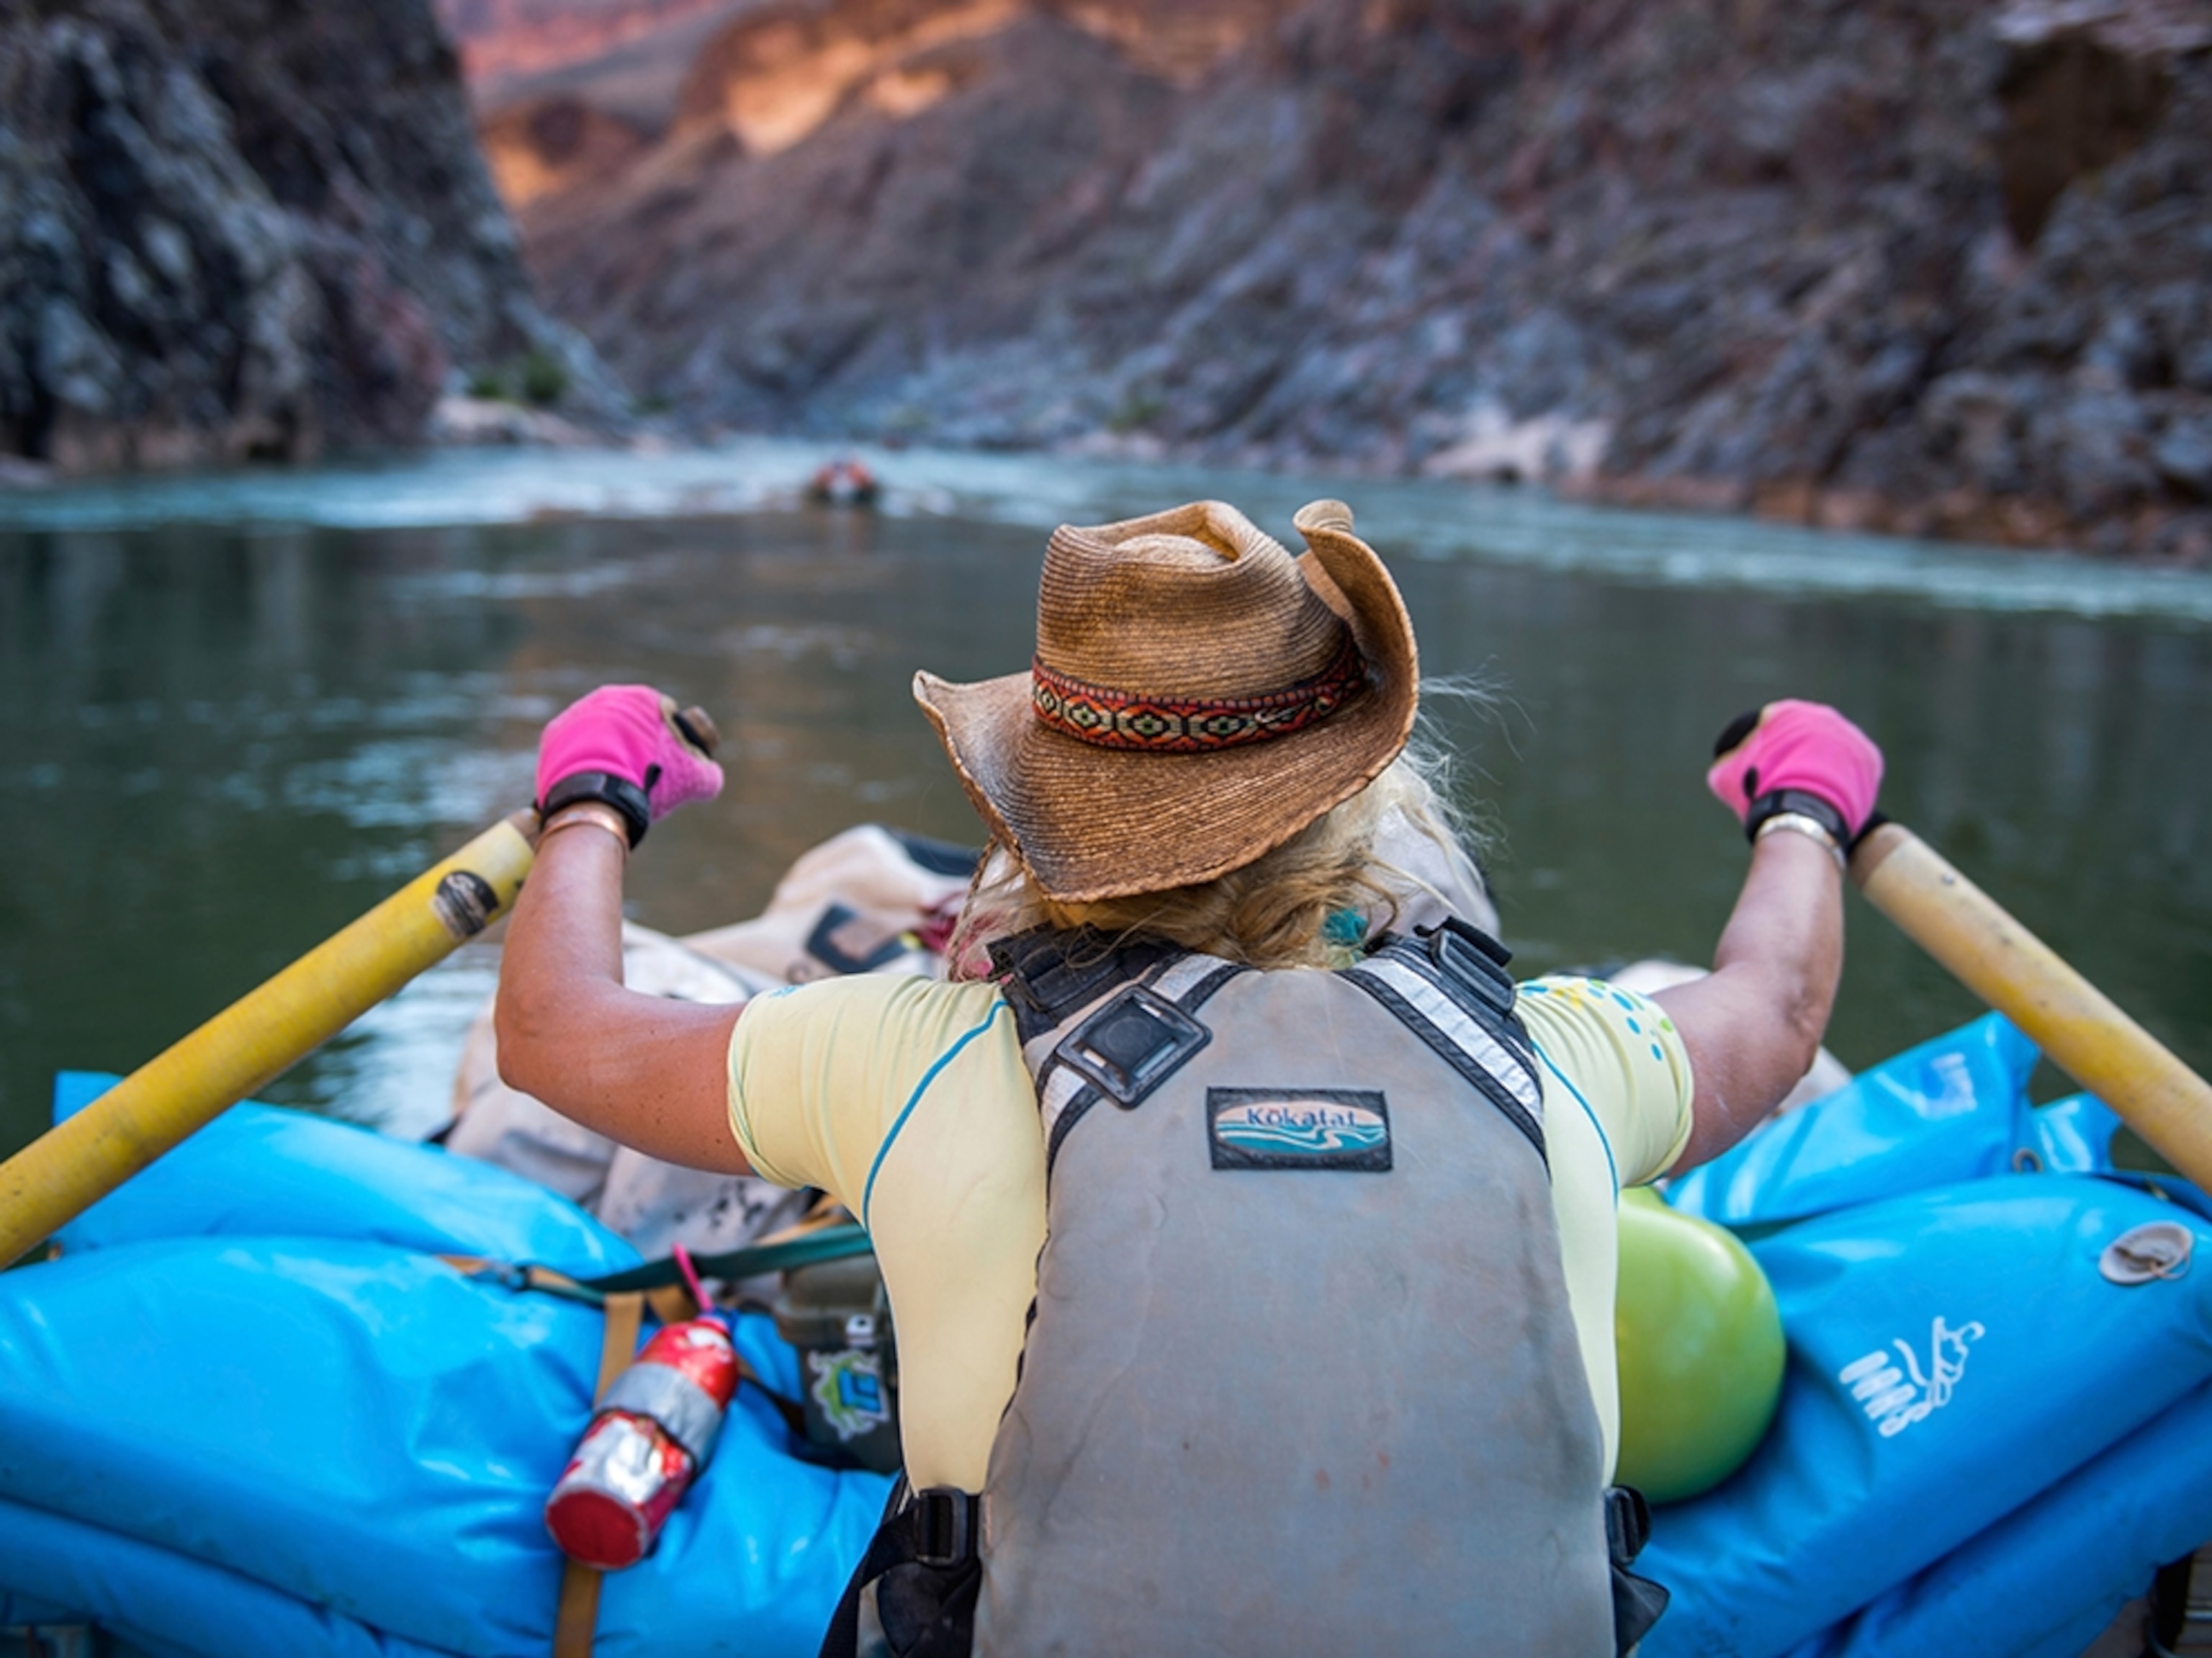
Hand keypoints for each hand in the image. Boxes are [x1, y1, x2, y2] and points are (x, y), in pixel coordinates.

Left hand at [535, 685, 723, 845]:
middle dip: (641, 747)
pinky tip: (593, 780)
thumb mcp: (694, 779)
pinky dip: (584, 760)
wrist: (596, 792)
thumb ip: (709, 772)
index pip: (670, 717)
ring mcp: (579, 712)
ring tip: (617, 782)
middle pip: (633, 725)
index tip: (673, 767)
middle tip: (645, 778)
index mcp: (646, 698)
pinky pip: (574, 745)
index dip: (677, 744)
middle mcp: (610, 696)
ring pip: (603, 733)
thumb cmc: (649, 780)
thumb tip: (709, 774)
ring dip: (612, 752)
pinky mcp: (554, 733)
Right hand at [1706, 700, 1882, 844]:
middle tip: (1780, 782)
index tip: (1751, 770)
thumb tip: (1727, 767)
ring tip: (1806, 792)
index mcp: (1783, 711)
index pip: (1766, 726)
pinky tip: (1827, 797)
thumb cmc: (1758, 791)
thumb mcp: (1724, 774)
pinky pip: (1852, 768)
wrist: (1801, 809)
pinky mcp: (1868, 757)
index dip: (1755, 751)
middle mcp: (1819, 714)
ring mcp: (1847, 734)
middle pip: (1801, 738)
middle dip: (1790, 757)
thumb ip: (1727, 762)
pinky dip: (1841, 780)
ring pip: (1829, 752)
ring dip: (1818, 767)